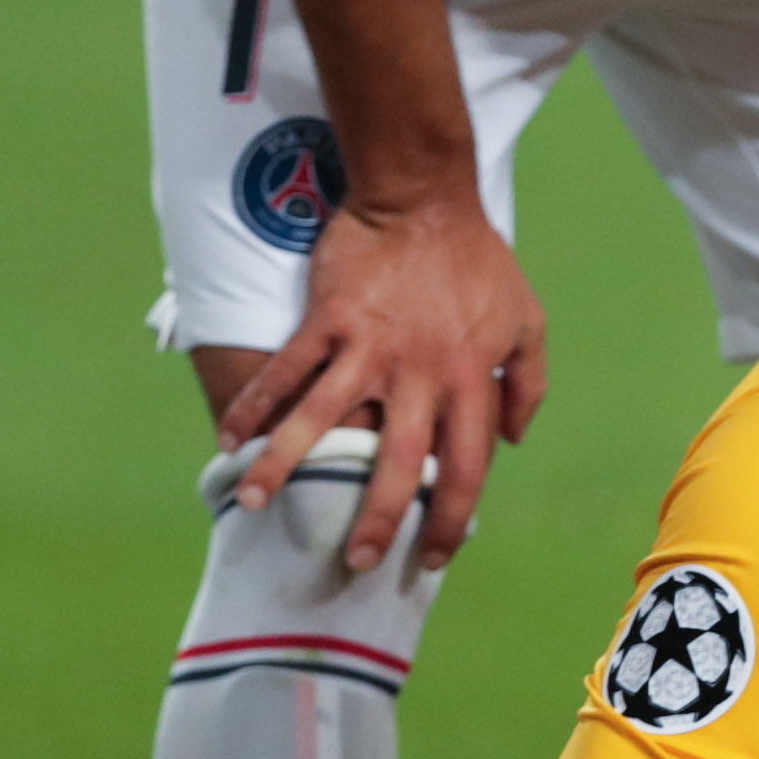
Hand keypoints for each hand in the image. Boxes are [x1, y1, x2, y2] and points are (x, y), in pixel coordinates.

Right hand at [220, 195, 547, 575]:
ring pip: (324, 420)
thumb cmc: (478, 261)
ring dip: (287, 467)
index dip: (452, 517)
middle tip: (355, 559)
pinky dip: (255, 405)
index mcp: (473, 379)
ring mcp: (370, 346)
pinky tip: (230, 439)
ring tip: (255, 505)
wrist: (424, 198)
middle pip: (402, 462)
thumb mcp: (527, 320)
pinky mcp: (328, 318)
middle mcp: (422, 372)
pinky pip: (286, 371)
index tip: (432, 555)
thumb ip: (528, 382)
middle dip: (379, 518)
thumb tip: (512, 439)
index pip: (468, 466)